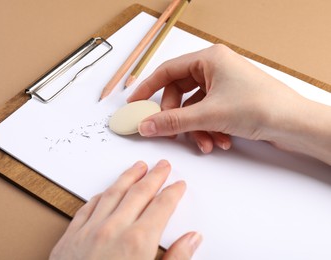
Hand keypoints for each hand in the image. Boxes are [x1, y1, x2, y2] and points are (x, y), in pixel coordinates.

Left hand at [50, 160, 201, 259]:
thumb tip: (192, 239)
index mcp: (137, 243)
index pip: (161, 206)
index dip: (172, 193)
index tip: (179, 185)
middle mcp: (112, 230)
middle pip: (138, 193)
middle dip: (154, 177)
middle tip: (162, 166)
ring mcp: (88, 232)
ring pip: (112, 193)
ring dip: (127, 177)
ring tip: (137, 167)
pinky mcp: (69, 238)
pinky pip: (86, 208)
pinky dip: (99, 196)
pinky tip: (104, 192)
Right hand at [128, 44, 330, 161]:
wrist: (294, 124)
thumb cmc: (260, 106)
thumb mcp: (208, 115)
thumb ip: (172, 121)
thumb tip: (146, 125)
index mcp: (209, 59)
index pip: (167, 71)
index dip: (148, 89)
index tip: (134, 103)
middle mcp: (215, 69)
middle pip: (179, 93)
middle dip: (177, 118)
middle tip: (170, 133)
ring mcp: (223, 85)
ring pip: (193, 107)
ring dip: (195, 129)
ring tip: (206, 143)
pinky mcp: (229, 100)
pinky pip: (207, 114)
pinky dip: (208, 129)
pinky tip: (219, 141)